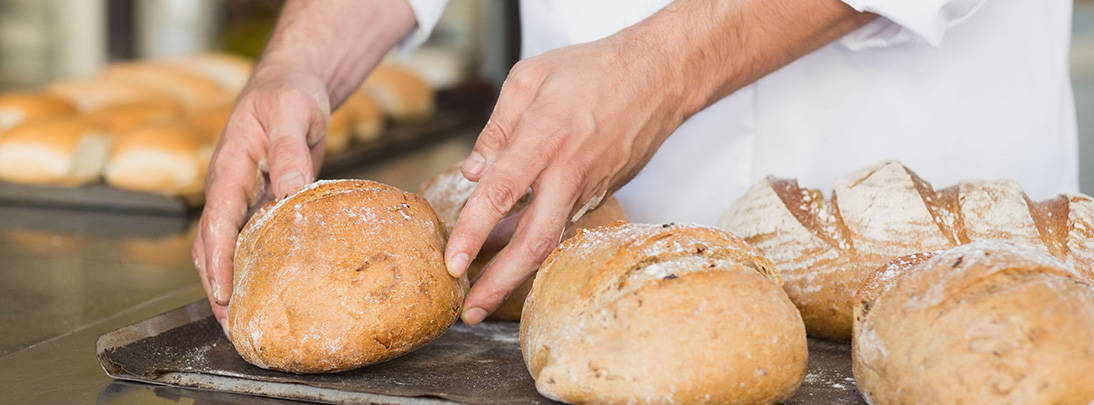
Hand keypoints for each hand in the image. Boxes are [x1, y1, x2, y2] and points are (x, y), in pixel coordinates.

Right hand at [192, 66, 329, 331]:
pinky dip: (258, 264)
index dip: (217, 261)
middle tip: (236, 327)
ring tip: (248, 321)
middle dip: (218, 286)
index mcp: (230, 168)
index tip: (222, 294)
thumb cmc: (289, 93)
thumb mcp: (293, 114)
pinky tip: (273, 288)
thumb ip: (290, 152)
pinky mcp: (264, 201)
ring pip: (231, 247)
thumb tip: (289, 192)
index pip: (216, 222)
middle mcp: (231, 188)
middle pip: (214, 245)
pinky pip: (255, 239)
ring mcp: (245, 197)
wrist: (292, 84)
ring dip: (235, 281)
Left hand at [444, 33, 687, 324]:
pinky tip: (504, 247)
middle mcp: (570, 170)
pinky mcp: (599, 193)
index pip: (503, 192)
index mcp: (547, 136)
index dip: (474, 231)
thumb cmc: (592, 70)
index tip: (452, 262)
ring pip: (549, 240)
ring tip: (480, 292)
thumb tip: (472, 173)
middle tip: (470, 311)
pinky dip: (531, 241)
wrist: (659, 77)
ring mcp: (589, 187)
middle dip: (499, 282)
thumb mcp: (530, 78)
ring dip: (513, 270)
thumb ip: (496, 127)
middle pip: (535, 241)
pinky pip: (560, 224)